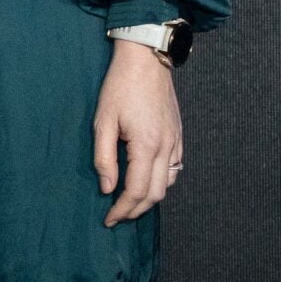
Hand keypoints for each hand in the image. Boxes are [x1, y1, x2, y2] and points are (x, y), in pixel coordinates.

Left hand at [95, 39, 184, 225]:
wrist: (146, 61)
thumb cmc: (119, 88)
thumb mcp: (102, 122)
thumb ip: (104, 157)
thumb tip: (107, 188)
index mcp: (147, 146)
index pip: (136, 191)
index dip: (122, 210)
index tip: (108, 220)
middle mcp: (167, 148)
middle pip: (155, 194)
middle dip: (136, 210)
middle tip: (116, 217)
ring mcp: (176, 142)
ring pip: (168, 184)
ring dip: (149, 198)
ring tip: (128, 204)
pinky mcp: (178, 136)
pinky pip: (174, 169)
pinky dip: (160, 183)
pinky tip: (145, 183)